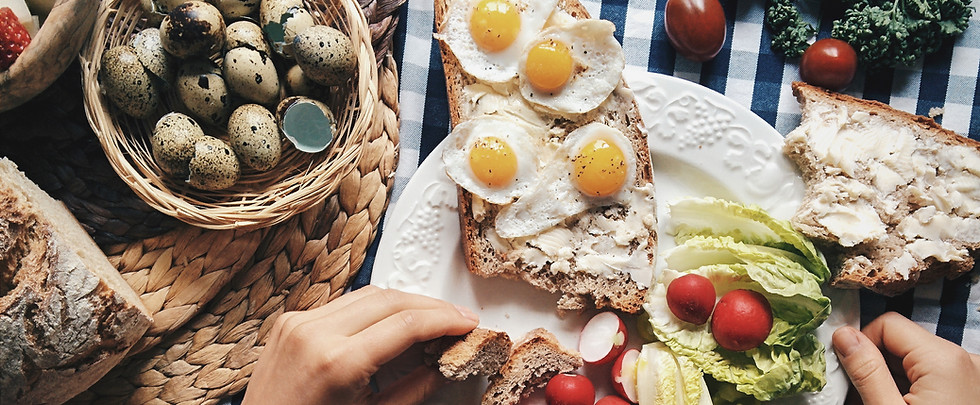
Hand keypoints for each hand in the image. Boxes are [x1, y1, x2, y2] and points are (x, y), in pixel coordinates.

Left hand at [243, 285, 479, 404]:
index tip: (468, 323)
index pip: (407, 323)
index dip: (446, 319)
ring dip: (403, 304)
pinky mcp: (289, 322)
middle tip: (457, 321)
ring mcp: (297, 323)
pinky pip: (342, 304)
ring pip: (367, 294)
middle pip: (390, 300)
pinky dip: (372, 310)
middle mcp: (314, 333)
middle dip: (430, 307)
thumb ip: (416, 386)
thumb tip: (448, 362)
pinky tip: (391, 325)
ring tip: (430, 323)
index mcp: (337, 363)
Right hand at [832, 311, 979, 404]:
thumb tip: (843, 335)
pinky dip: (913, 386)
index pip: (888, 324)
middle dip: (878, 364)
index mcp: (944, 359)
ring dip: (894, 377)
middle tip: (866, 396)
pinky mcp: (969, 388)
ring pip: (915, 358)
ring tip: (886, 403)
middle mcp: (964, 358)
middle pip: (901, 341)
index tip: (852, 375)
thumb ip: (867, 371)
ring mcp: (970, 373)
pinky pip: (932, 373)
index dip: (862, 345)